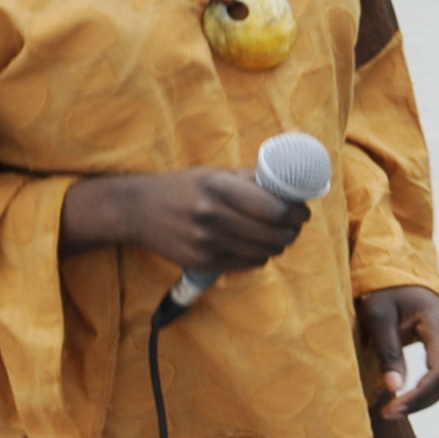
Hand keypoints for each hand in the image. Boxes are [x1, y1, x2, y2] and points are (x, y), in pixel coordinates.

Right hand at [65, 165, 310, 272]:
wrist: (137, 210)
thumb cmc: (182, 187)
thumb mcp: (214, 173)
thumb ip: (251, 178)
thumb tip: (290, 182)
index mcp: (218, 187)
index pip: (275, 209)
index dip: (297, 213)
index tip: (302, 211)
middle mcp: (212, 215)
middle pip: (274, 234)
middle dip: (292, 231)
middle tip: (294, 225)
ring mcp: (206, 242)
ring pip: (264, 252)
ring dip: (278, 245)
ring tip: (279, 235)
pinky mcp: (202, 262)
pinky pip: (247, 264)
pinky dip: (259, 256)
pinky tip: (256, 246)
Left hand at [358, 283, 438, 416]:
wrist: (396, 274)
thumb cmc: (383, 292)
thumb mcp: (377, 317)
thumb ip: (388, 352)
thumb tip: (395, 388)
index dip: (419, 396)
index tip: (392, 408)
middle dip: (421, 402)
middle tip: (389, 414)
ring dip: (424, 399)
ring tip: (395, 409)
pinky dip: (426, 390)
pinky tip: (404, 397)